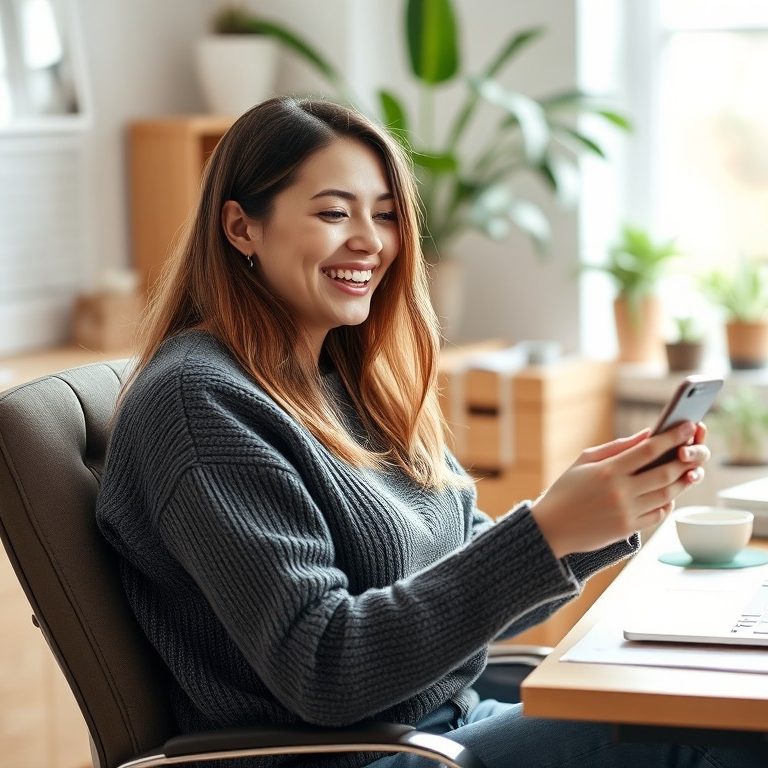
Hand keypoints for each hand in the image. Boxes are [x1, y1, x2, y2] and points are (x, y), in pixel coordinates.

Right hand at [530, 422, 709, 557]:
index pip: (648, 450)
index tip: (687, 426)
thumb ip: (617, 447)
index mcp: (608, 470)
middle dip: (685, 459)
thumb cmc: (565, 489)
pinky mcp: (628, 529)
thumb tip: (647, 435)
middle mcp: (620, 491)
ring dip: (682, 481)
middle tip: (696, 449)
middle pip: (665, 473)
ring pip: (667, 494)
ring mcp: (626, 512)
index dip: (672, 437)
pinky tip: (669, 494)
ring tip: (690, 471)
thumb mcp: (584, 460)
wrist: (550, 527)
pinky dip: (668, 502)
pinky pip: (658, 513)